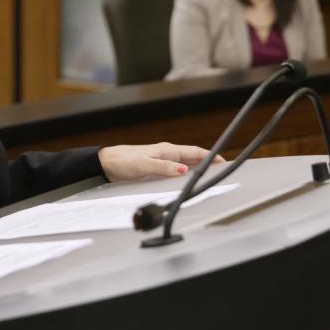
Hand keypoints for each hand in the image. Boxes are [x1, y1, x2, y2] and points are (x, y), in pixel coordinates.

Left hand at [97, 142, 222, 181]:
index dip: (209, 156)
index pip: (194, 152)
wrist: (107, 163)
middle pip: (192, 157)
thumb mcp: (144, 166)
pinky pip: (175, 169)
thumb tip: (183, 170)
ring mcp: (161, 160)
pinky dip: (185, 172)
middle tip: (221, 170)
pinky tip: (186, 178)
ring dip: (197, 167)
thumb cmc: (123, 161)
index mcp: (167, 150)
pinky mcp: (155, 167)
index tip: (222, 161)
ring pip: (185, 163)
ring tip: (208, 174)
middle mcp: (166, 154)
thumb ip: (164, 168)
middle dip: (207, 162)